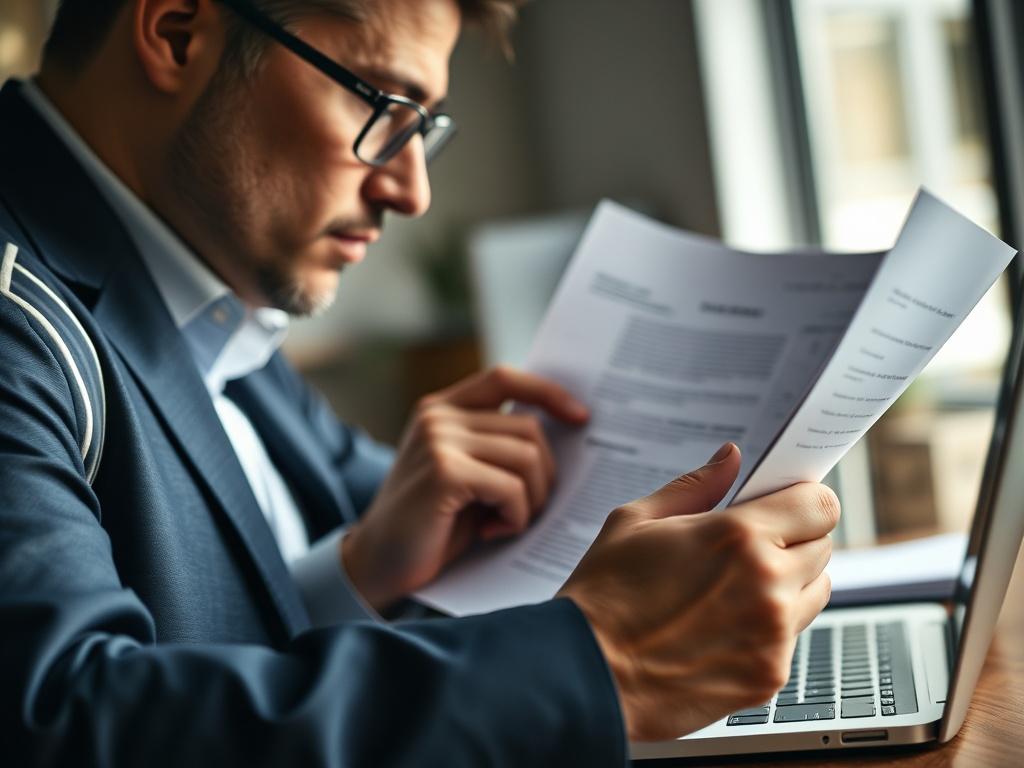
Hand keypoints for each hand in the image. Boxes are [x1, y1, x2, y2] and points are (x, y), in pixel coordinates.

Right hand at [343, 366, 588, 610]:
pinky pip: (512, 487)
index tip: (581, 418)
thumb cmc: (433, 524)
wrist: (379, 565)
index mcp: (442, 408)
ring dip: (531, 500)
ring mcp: (439, 440)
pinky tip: (492, 531)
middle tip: (526, 510)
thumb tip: (567, 432)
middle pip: (529, 428)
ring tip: (507, 521)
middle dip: (544, 475)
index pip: (504, 378)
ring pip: (528, 457)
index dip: (547, 392)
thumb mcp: (466, 472)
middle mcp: (438, 416)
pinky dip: (515, 516)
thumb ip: (498, 445)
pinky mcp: (445, 472)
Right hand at [557, 443, 838, 741]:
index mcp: (739, 536)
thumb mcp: (635, 521)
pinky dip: (769, 629)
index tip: (786, 504)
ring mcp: (773, 635)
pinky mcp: (770, 676)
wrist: (587, 675)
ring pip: (816, 592)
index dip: (803, 499)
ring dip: (790, 583)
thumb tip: (730, 458)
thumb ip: (695, 485)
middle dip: (794, 538)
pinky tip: (722, 628)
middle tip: (750, 546)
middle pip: (823, 546)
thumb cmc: (603, 596)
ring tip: (735, 589)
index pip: (819, 504)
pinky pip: (791, 639)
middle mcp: (768, 584)